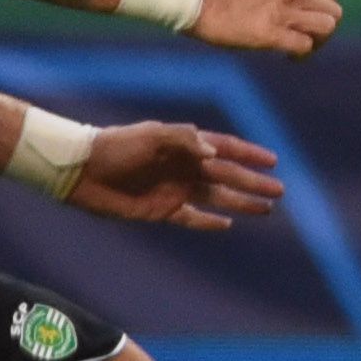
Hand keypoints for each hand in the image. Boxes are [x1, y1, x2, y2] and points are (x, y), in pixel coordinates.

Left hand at [70, 121, 283, 228]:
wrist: (80, 170)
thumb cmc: (116, 146)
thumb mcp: (151, 135)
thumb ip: (184, 140)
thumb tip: (215, 154)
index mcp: (186, 146)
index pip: (226, 149)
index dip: (250, 154)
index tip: (274, 160)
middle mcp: (185, 168)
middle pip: (228, 176)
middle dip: (254, 182)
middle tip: (280, 191)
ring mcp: (175, 190)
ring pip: (217, 197)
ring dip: (241, 202)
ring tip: (266, 209)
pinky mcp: (161, 211)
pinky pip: (192, 218)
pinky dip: (209, 222)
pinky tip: (226, 225)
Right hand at [191, 0, 342, 52]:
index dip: (320, 8)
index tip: (305, 18)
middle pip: (333, 10)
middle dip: (324, 26)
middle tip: (307, 37)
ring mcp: (282, 11)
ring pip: (327, 27)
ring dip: (318, 41)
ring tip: (302, 48)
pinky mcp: (269, 34)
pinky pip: (303, 45)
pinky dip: (302, 54)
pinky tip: (289, 58)